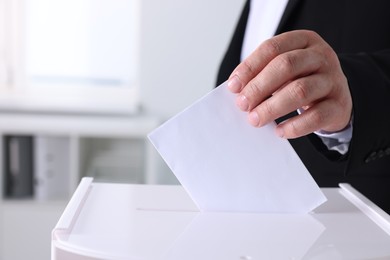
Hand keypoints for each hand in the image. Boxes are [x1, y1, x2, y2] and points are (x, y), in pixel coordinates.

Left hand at [227, 30, 351, 138]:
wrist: (336, 95)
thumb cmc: (302, 79)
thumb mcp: (284, 70)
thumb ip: (263, 74)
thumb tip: (237, 91)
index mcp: (303, 41)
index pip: (272, 48)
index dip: (250, 67)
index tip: (233, 86)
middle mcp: (321, 56)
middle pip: (286, 65)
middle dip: (259, 86)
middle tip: (242, 104)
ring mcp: (334, 79)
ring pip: (301, 91)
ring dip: (272, 107)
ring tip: (255, 119)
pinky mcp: (340, 105)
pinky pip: (316, 116)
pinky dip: (294, 126)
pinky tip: (279, 131)